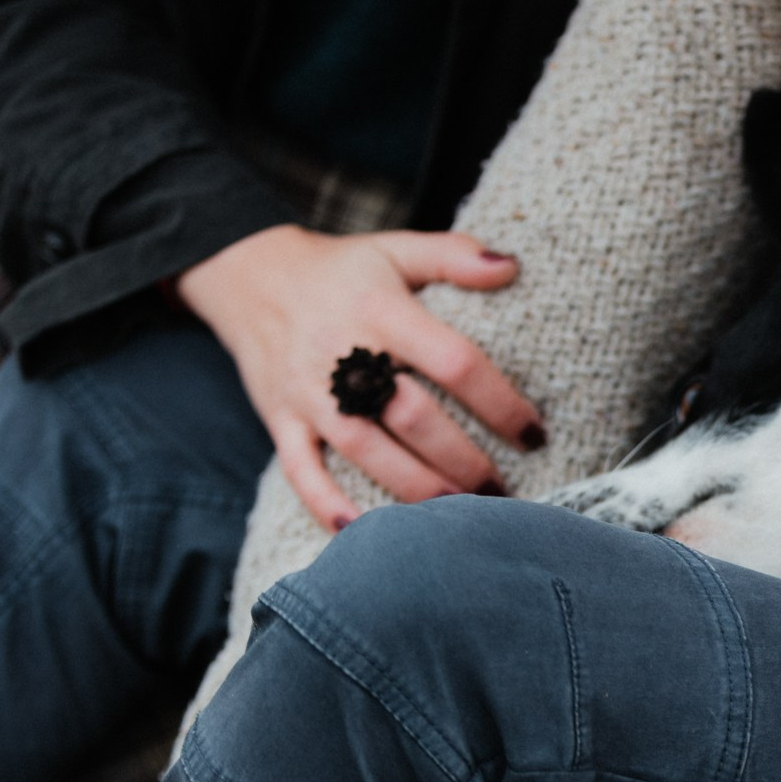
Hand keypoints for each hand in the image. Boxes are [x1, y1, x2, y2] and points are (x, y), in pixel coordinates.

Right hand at [177, 225, 543, 531]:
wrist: (246, 273)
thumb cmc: (342, 269)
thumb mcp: (396, 248)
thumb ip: (454, 255)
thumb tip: (513, 268)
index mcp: (380, 309)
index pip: (453, 362)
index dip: (499, 402)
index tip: (534, 434)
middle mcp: (342, 352)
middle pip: (411, 416)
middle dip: (463, 460)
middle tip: (505, 491)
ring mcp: (306, 390)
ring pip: (363, 449)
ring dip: (413, 488)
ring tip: (458, 516)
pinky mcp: (279, 417)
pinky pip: (298, 469)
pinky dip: (326, 504)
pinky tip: (361, 533)